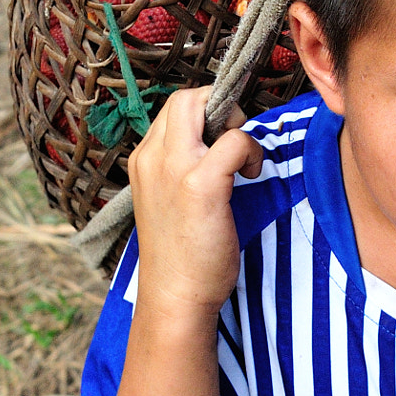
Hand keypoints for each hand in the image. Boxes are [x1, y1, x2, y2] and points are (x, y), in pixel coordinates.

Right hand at [125, 87, 265, 319]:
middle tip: (234, 139)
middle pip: (184, 97)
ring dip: (235, 123)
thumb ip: (178, 169)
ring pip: (202, 104)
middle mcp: (152, 158)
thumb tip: (215, 144)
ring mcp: (173, 168)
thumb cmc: (180, 255)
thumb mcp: (167, 200)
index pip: (173, 109)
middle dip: (218, 105)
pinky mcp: (200, 184)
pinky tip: (251, 175)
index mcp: (143, 160)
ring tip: (241, 159)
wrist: (174, 297)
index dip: (205, 114)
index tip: (223, 140)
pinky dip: (252, 151)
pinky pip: (235, 140)